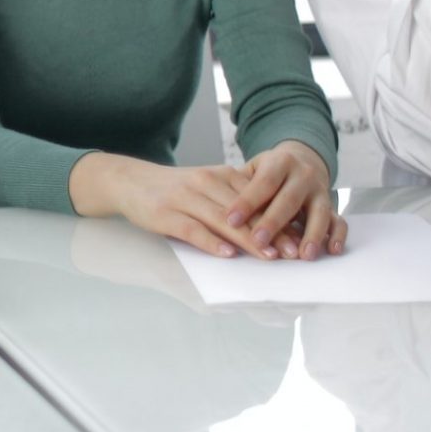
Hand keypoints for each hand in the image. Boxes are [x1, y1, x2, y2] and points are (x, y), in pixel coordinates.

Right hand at [74, 152, 282, 260]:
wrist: (130, 181)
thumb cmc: (174, 190)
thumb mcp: (207, 186)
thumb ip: (234, 200)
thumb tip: (269, 225)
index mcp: (220, 175)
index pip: (257, 198)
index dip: (280, 219)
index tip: (300, 237)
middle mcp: (206, 182)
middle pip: (245, 211)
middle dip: (272, 233)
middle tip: (292, 252)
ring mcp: (185, 198)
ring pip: (224, 220)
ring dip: (248, 240)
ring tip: (269, 257)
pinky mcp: (166, 214)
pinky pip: (193, 229)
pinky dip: (211, 242)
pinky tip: (227, 255)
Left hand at [224, 141, 346, 259]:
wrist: (302, 158)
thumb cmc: (269, 171)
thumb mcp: (254, 169)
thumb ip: (241, 186)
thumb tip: (218, 211)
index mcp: (280, 162)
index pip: (263, 183)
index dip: (247, 202)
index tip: (230, 220)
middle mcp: (303, 175)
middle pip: (289, 200)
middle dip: (273, 222)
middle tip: (258, 241)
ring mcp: (320, 190)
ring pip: (319, 212)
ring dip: (312, 235)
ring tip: (303, 256)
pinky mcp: (331, 205)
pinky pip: (339, 220)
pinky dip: (337, 236)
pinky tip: (332, 251)